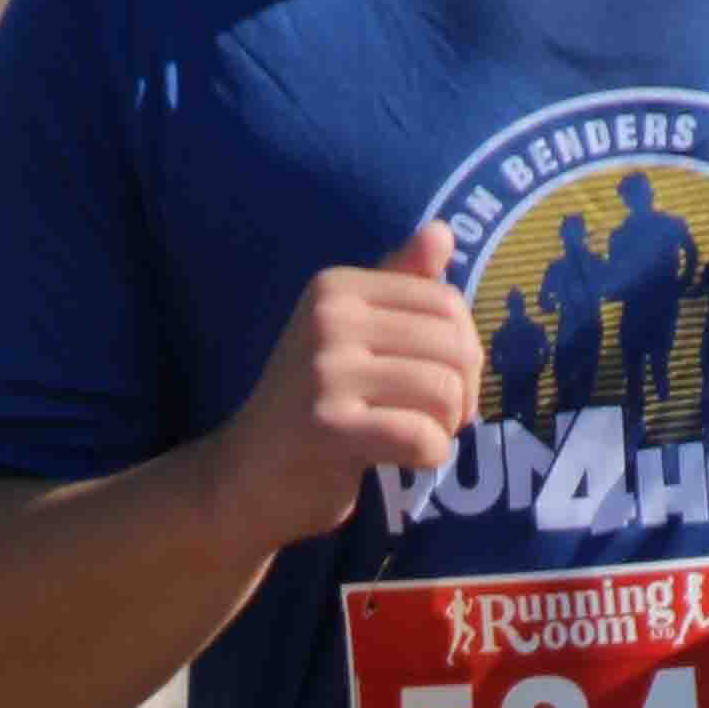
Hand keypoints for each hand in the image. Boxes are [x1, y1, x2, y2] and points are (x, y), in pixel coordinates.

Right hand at [217, 224, 482, 546]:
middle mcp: (328, 319)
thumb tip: (442, 231)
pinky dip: (429, 456)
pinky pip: (421, 437)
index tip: (437, 382)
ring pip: (444, 392)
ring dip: (446, 427)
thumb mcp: (350, 335)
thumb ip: (398, 284)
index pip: (446, 303)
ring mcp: (324, 372)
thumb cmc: (310, 404)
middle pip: (454, 347)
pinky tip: (403, 461)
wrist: (245, 476)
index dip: (463, 351)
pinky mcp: (328, 427)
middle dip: (463, 393)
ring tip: (416, 437)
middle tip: (435, 418)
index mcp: (335, 287)